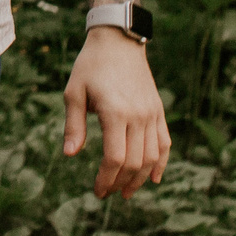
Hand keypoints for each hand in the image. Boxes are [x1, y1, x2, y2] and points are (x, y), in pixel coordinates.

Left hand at [63, 25, 169, 197]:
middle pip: (134, 162)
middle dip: (121, 183)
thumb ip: (74, 125)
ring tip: (126, 191)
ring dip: (140, 178)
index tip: (98, 191)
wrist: (118, 41)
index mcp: (115, 112)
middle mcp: (138, 116)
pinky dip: (161, 163)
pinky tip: (152, 178)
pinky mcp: (158, 111)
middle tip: (109, 193)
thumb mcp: (74, 92)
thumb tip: (70, 154)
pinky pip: (164, 143)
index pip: (115, 157)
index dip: (107, 179)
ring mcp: (152, 114)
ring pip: (152, 157)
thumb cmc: (90, 66)